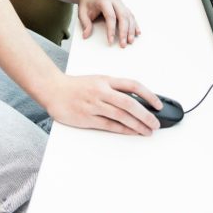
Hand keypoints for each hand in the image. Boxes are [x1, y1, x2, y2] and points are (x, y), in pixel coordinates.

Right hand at [45, 75, 161, 134]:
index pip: (132, 85)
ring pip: (121, 116)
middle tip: (156, 122)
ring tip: (148, 130)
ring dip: (137, 124)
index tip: (158, 104)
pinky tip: (132, 132)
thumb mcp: (97, 80)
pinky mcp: (87, 118)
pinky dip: (123, 130)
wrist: (54, 89)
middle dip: (145, 114)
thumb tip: (136, 100)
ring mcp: (94, 105)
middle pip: (129, 103)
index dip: (148, 94)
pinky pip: (109, 125)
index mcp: (106, 80)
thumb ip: (114, 89)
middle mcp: (101, 91)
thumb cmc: (76, 86)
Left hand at [77, 0, 139, 46]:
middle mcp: (114, 0)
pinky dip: (135, 24)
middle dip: (124, 31)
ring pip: (129, 16)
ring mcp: (120, 3)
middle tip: (123, 44)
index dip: (111, 29)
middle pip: (123, 16)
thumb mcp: (82, 13)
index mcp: (104, 1)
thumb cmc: (86, 3)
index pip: (110, 16)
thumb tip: (86, 35)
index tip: (111, 41)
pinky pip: (131, 15)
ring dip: (131, 29)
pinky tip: (137, 32)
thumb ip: (85, 24)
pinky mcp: (123, 6)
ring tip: (130, 41)